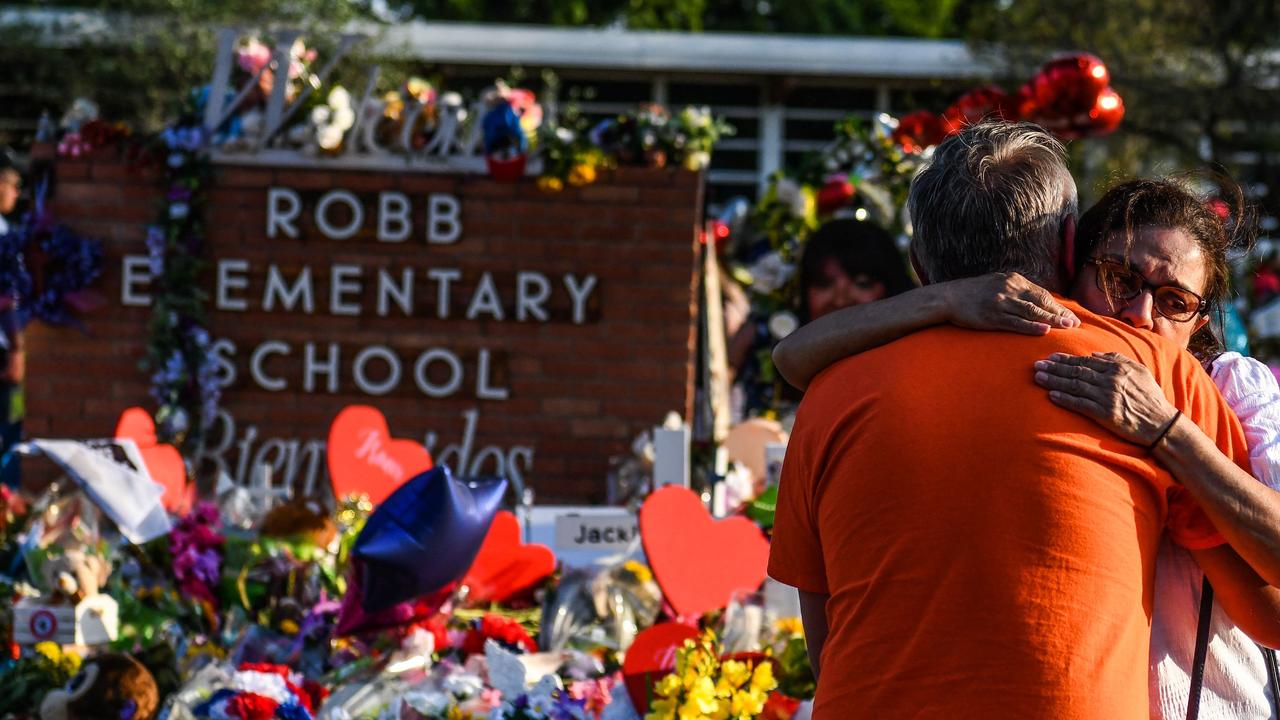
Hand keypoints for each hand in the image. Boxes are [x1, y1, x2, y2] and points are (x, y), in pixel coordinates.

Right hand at [941, 272, 1079, 334]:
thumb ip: (1015, 290)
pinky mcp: (991, 316)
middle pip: (1040, 301)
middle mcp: (1009, 288)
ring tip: (1067, 327)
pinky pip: (1016, 322)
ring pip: (1031, 312)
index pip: (1041, 293)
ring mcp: (1000, 302)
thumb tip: (1035, 301)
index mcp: (1013, 280)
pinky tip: (1045, 330)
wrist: (948, 297)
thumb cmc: (973, 293)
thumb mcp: (997, 284)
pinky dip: (1032, 326)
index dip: (1057, 305)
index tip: (1070, 316)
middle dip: (1059, 313)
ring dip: (1052, 319)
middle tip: (1075, 324)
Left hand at [1033, 352, 1177, 445]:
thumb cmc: (1149, 397)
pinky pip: (1080, 405)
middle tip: (1037, 365)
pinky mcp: (1105, 414)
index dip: (1066, 360)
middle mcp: (1111, 380)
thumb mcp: (1139, 371)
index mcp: (1118, 368)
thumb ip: (1117, 359)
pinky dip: (1065, 399)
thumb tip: (1095, 354)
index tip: (1050, 357)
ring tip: (1038, 378)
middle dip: (1054, 368)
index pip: (1086, 362)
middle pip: (1076, 372)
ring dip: (1054, 381)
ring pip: (1075, 386)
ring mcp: (1107, 397)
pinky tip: (1051, 396)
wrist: (1161, 424)